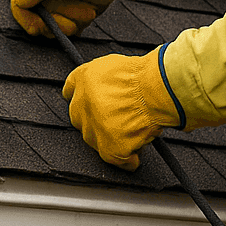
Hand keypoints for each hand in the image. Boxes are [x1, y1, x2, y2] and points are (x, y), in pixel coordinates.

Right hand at [11, 0, 131, 36]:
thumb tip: (20, 4)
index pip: (17, 1)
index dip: (25, 16)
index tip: (38, 25)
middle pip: (34, 17)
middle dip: (55, 20)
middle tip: (71, 20)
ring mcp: (56, 1)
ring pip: (51, 25)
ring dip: (70, 21)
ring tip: (86, 10)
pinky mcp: (70, 12)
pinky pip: (66, 28)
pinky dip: (77, 25)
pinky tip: (88, 13)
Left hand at [65, 49, 180, 169]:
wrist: (154, 89)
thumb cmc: (143, 74)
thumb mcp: (115, 64)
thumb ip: (103, 78)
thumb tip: (109, 88)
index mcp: (83, 79)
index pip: (71, 91)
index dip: (85, 97)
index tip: (93, 101)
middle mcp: (82, 105)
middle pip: (82, 119)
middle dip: (98, 120)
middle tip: (119, 118)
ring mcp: (93, 130)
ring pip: (97, 141)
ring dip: (112, 139)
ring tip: (135, 132)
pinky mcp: (109, 149)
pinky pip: (118, 160)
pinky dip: (129, 160)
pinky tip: (137, 153)